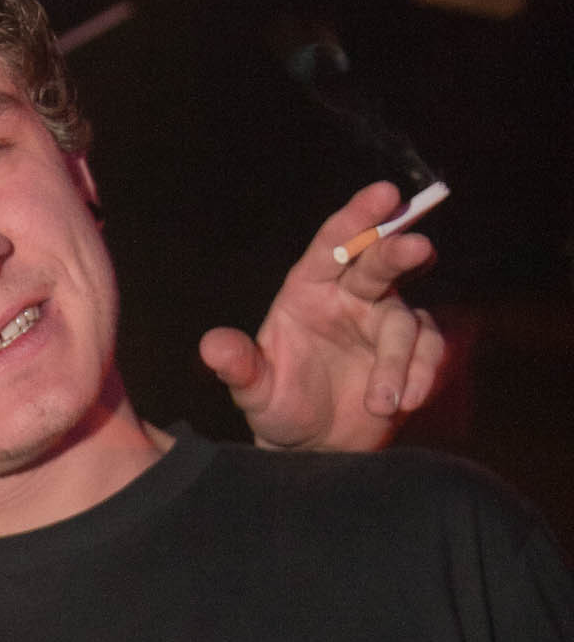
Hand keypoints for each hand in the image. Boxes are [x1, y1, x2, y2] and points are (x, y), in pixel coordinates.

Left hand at [198, 182, 444, 452]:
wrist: (312, 448)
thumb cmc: (279, 406)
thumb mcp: (254, 391)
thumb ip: (239, 367)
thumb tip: (211, 347)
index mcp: (310, 288)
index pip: (333, 244)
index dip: (357, 217)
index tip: (384, 193)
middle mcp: (351, 296)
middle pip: (379, 263)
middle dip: (398, 252)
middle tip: (418, 248)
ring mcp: (384, 323)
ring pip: (405, 321)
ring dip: (397, 359)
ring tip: (382, 404)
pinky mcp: (412, 353)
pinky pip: (429, 351)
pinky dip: (423, 374)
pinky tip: (408, 401)